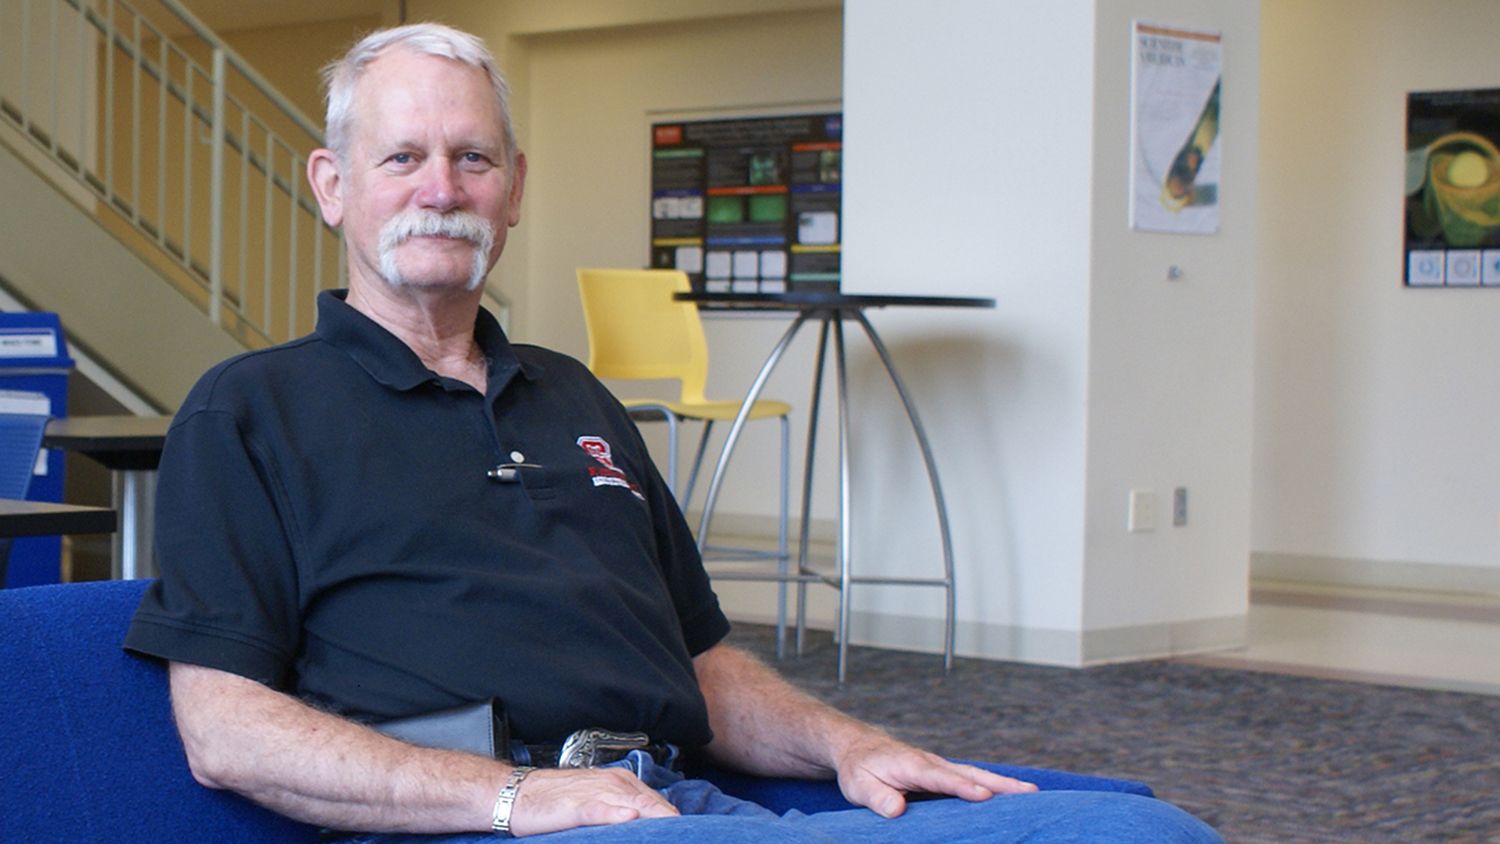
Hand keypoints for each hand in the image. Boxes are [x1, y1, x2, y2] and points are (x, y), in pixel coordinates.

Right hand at [507, 766, 678, 836]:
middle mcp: (615, 784)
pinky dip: (615, 814)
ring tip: (673, 834)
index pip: (659, 804)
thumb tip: (647, 825)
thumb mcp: (597, 802)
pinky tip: (628, 819)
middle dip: (671, 824)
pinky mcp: (577, 806)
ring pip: (634, 805)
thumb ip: (623, 810)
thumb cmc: (555, 800)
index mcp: (623, 783)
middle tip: (690, 838)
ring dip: (653, 820)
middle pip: (653, 806)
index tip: (691, 836)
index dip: (673, 822)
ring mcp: (597, 793)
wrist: (517, 794)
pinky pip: (601, 810)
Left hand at [833, 732, 1037, 818]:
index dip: (961, 787)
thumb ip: (878, 797)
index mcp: (911, 765)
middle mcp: (931, 763)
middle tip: (1029, 792)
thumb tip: (898, 810)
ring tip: (1032, 794)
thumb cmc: (860, 768)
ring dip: (1003, 784)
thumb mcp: (859, 785)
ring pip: (975, 774)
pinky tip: (1011, 797)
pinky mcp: (942, 774)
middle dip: (999, 783)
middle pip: (969, 773)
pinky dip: (993, 786)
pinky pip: (971, 779)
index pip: (939, 778)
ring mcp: (939, 768)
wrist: (859, 747)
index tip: (984, 796)